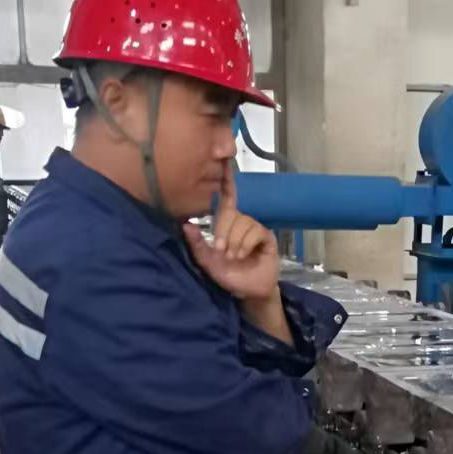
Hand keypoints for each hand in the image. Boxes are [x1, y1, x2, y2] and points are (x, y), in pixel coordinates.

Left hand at [184, 162, 279, 305]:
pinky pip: (255, 231)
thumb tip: (186, 224)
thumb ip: (197, 244)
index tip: (225, 161)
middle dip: (224, 231)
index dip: (227, 180)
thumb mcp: (207, 261)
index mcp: (227, 224)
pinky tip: (243, 255)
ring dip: (235, 241)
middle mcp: (242, 223)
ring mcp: (255, 229)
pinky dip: (246, 243)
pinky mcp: (266, 238)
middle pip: (232, 213)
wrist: (247, 292)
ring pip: (243, 222)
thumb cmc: (229, 275)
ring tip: (233, 257)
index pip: (227, 198)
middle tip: (221, 250)